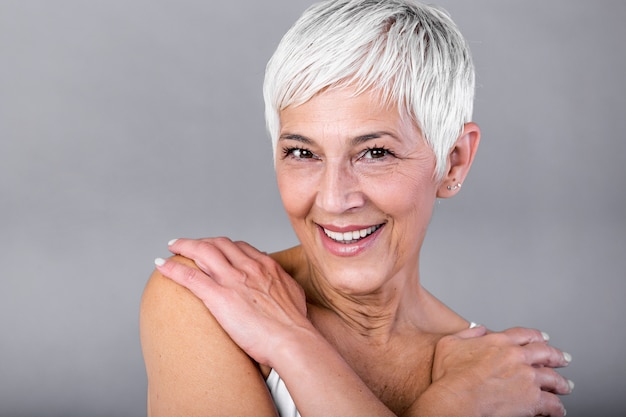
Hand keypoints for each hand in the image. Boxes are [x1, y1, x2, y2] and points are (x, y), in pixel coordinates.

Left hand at [154, 237, 308, 366]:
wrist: (293, 340)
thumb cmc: (295, 325)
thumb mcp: (293, 294)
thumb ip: (282, 283)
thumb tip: (278, 281)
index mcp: (266, 266)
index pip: (239, 246)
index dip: (222, 245)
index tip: (214, 248)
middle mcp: (248, 267)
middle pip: (218, 243)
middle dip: (201, 240)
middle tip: (189, 244)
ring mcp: (232, 280)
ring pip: (202, 252)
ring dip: (183, 246)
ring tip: (172, 247)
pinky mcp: (218, 297)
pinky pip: (190, 277)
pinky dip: (173, 269)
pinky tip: (161, 266)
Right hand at [429, 326, 573, 416]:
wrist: (457, 400)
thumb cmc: (449, 376)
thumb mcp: (449, 344)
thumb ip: (467, 334)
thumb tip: (479, 330)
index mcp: (499, 342)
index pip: (524, 335)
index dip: (536, 336)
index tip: (543, 339)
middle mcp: (517, 357)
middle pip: (545, 353)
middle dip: (556, 356)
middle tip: (562, 359)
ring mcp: (527, 378)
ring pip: (553, 379)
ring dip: (561, 383)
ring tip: (565, 387)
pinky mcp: (532, 400)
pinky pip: (552, 404)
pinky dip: (557, 408)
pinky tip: (558, 410)